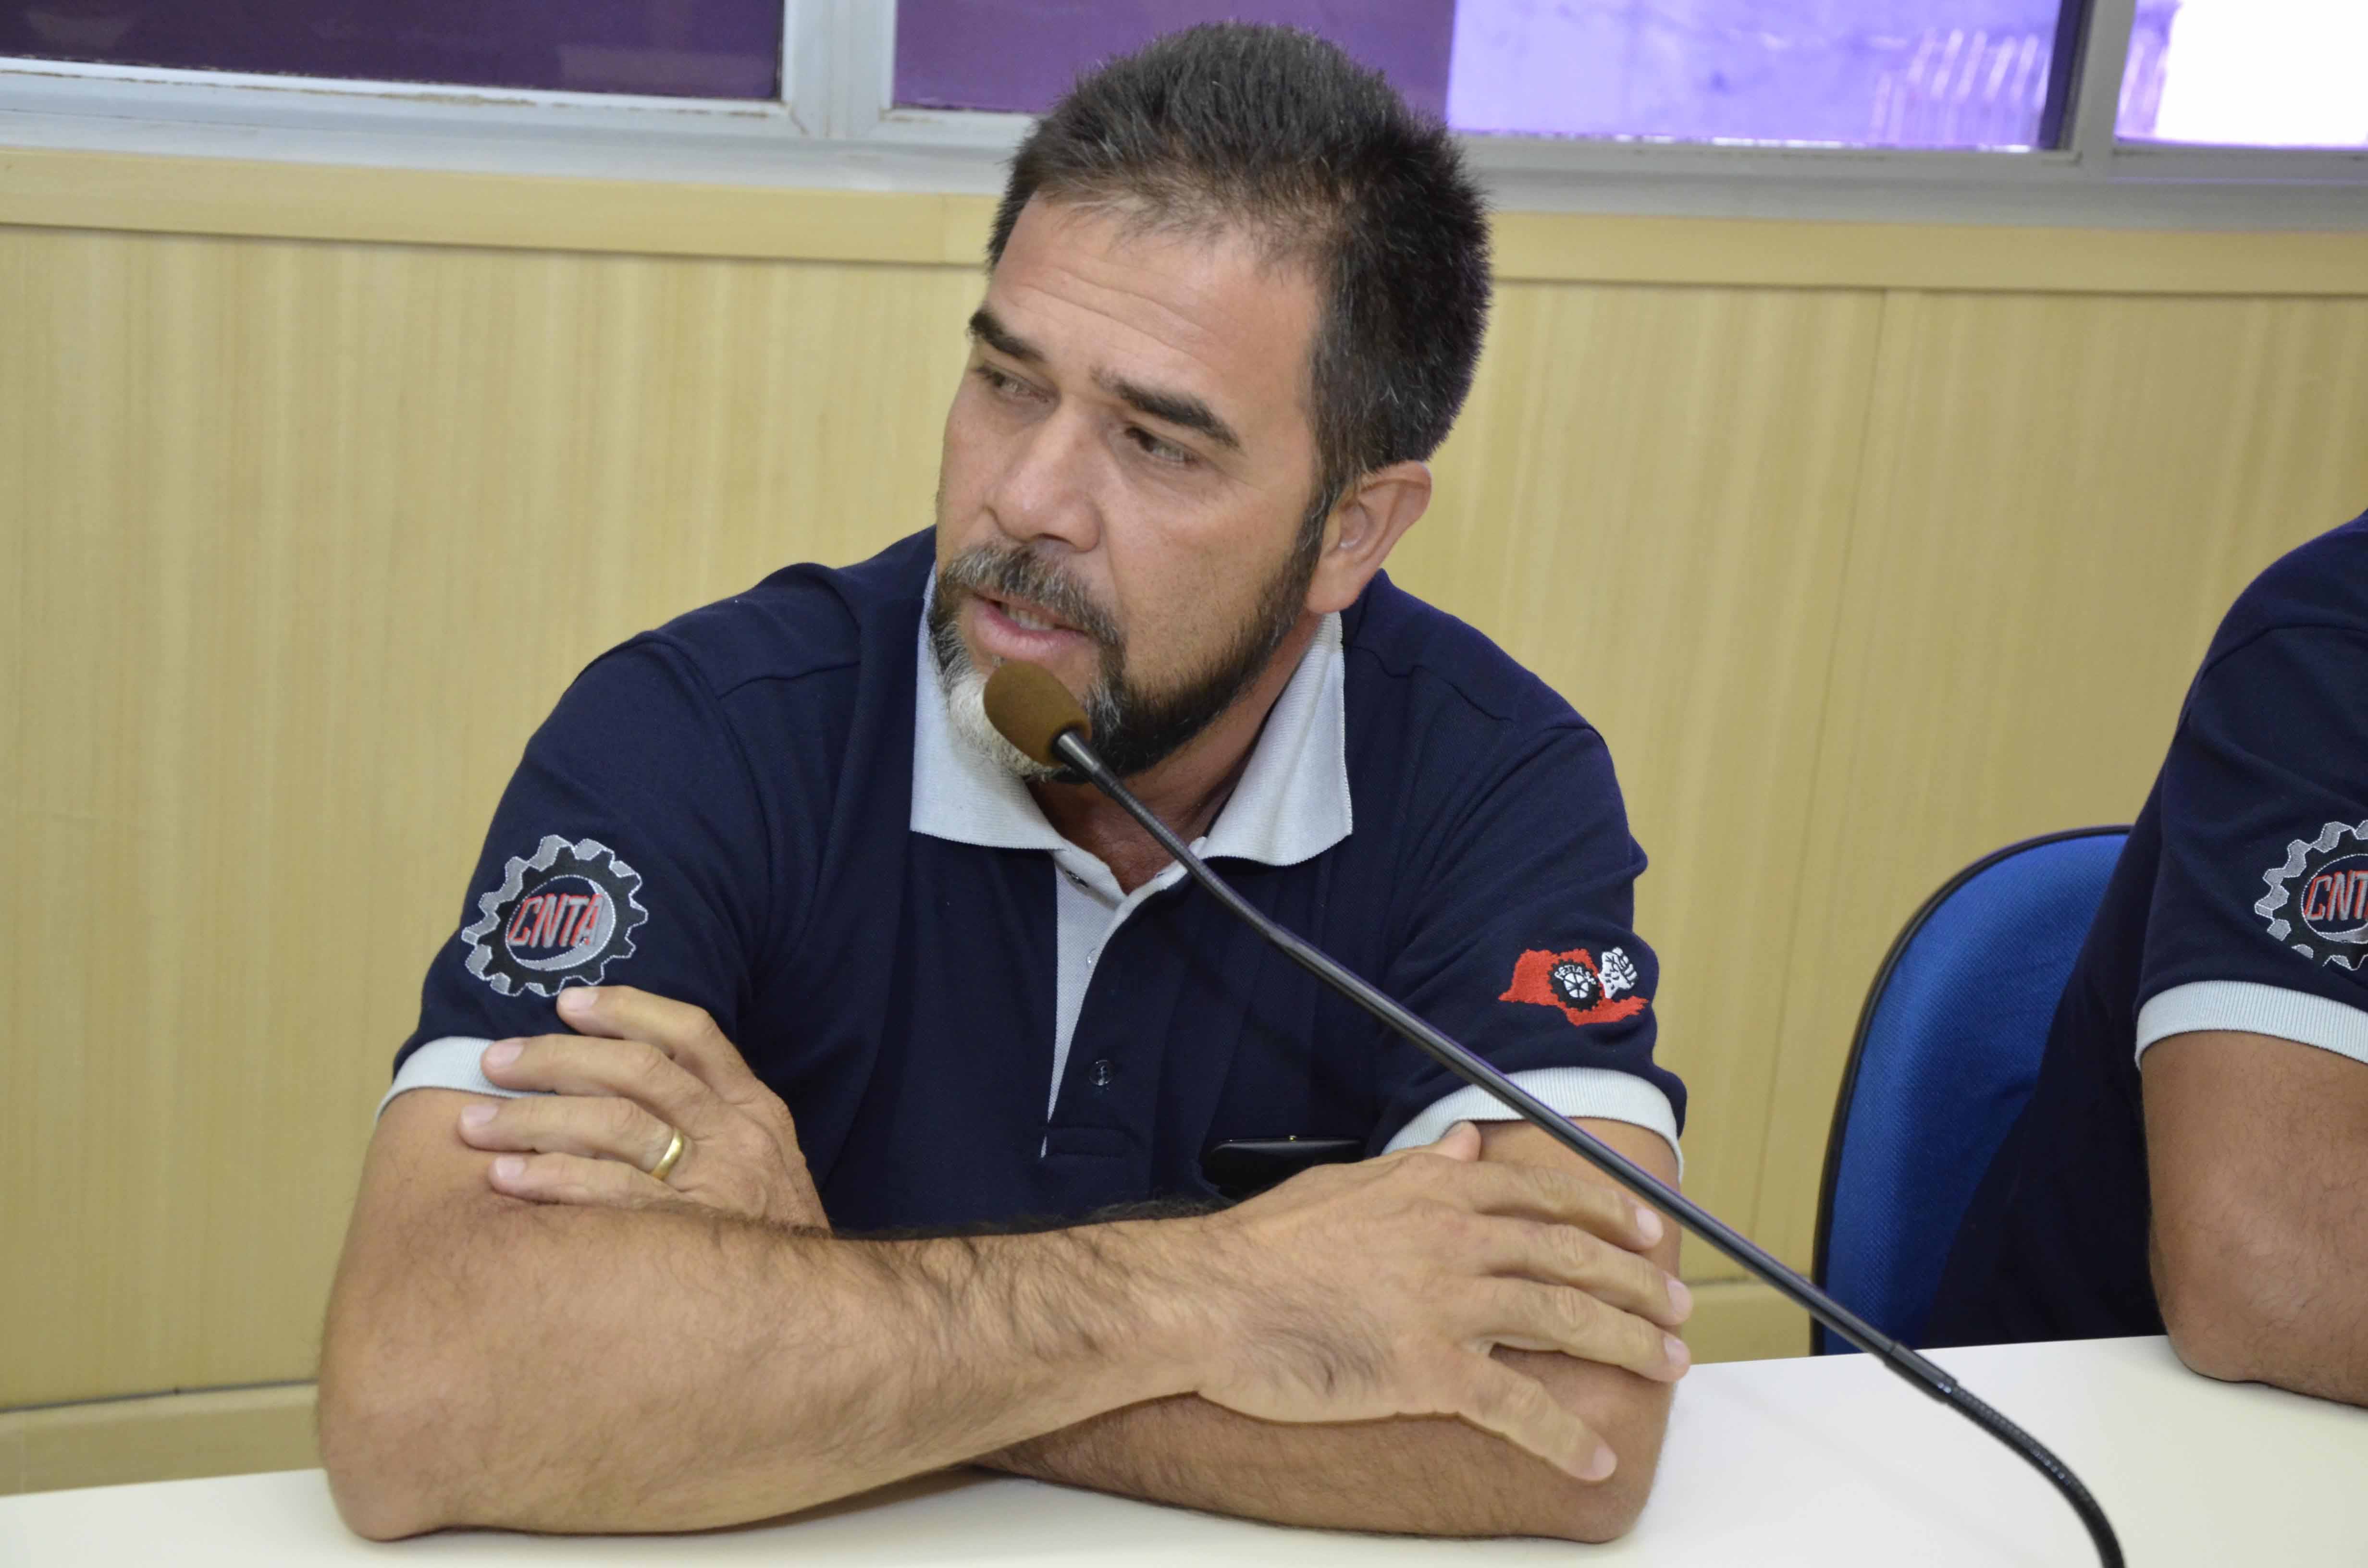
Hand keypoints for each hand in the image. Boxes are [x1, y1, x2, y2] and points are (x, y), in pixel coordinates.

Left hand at [457, 986, 828, 1228]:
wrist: (819, 1312)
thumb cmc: (768, 1234)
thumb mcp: (761, 1161)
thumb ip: (709, 1121)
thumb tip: (617, 1084)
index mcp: (754, 1109)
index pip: (691, 1035)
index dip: (627, 1010)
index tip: (568, 1004)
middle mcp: (734, 1135)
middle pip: (637, 1071)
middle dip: (556, 1058)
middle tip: (494, 1060)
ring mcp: (712, 1183)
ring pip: (613, 1124)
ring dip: (535, 1117)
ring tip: (476, 1123)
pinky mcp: (684, 1234)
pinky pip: (605, 1194)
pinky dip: (550, 1180)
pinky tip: (506, 1179)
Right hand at [1177, 1123, 1688, 1480]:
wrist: (1210, 1296)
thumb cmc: (1265, 1245)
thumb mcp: (1346, 1182)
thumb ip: (1416, 1167)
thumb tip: (1466, 1145)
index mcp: (1436, 1191)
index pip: (1544, 1194)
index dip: (1607, 1214)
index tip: (1646, 1233)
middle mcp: (1455, 1238)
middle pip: (1571, 1257)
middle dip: (1636, 1285)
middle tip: (1679, 1309)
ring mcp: (1446, 1304)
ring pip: (1563, 1320)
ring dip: (1626, 1346)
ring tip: (1666, 1368)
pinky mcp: (1428, 1370)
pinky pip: (1515, 1406)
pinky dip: (1563, 1435)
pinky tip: (1593, 1456)